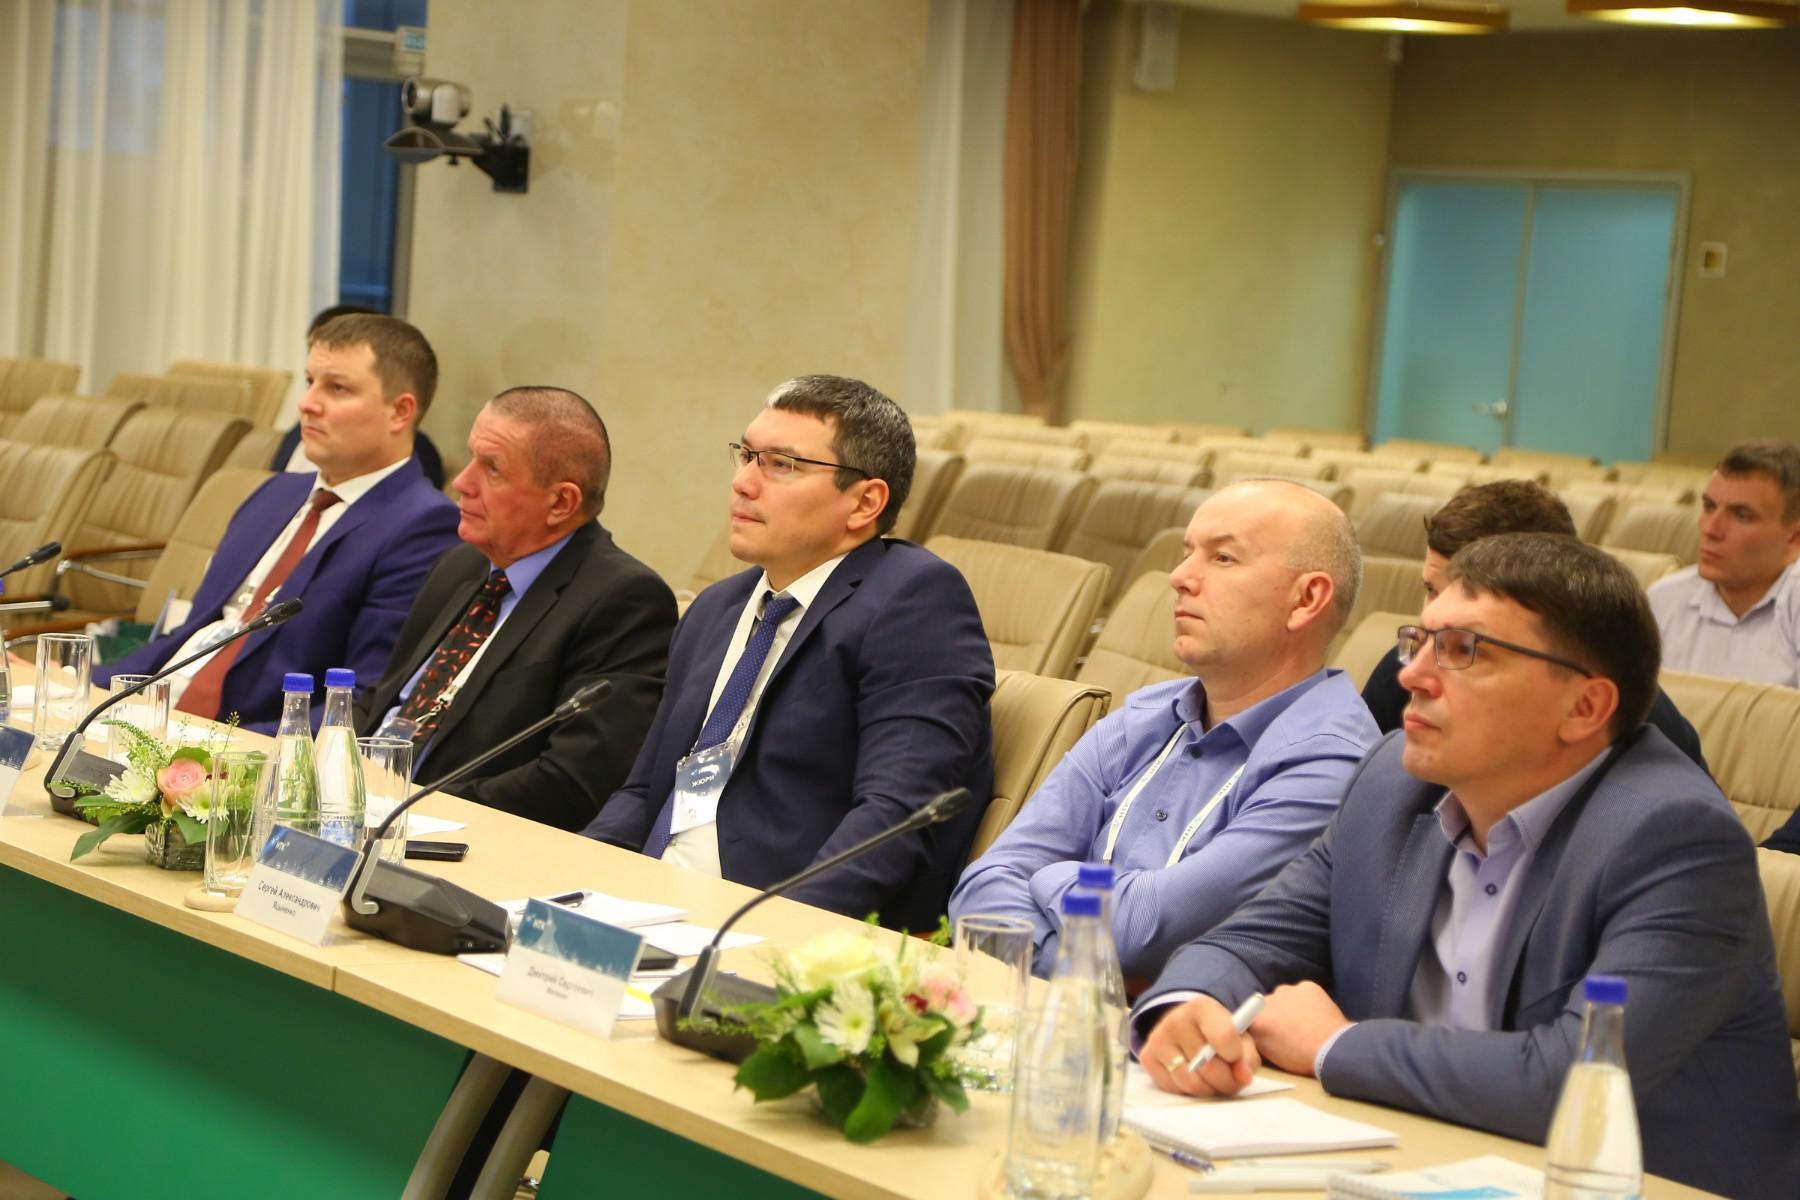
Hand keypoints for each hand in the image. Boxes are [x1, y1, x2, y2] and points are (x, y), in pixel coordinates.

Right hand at [1141, 995, 1261, 1097]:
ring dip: (1209, 1089)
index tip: (1238, 1060)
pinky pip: (1175, 1089)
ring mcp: (1158, 1039)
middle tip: (1233, 1079)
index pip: (1223, 1036)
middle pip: (1209, 1067)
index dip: (1236, 1055)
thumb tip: (1242, 1076)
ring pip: (1191, 1083)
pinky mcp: (1147, 1058)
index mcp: (1201, 1008)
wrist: (1187, 1027)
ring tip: (1215, 1080)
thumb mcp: (1240, 1037)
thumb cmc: (1218, 1033)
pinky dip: (1190, 1091)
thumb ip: (1247, 1056)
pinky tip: (1195, 1078)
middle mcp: (1175, 1020)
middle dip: (1227, 1081)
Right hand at [1248, 981, 1349, 1074]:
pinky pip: (1303, 991)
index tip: (1273, 1031)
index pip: (1250, 1015)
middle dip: (1276, 1012)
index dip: (1263, 1023)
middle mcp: (1267, 1000)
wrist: (1332, 1049)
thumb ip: (1258, 1034)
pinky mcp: (1307, 986)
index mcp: (1256, 1019)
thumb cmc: (1301, 1057)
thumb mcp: (1269, 1053)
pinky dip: (1307, 999)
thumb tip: (1256, 1026)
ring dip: (1290, 1004)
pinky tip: (1316, 1013)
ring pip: (1284, 995)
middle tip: (1291, 1027)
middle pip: (1267, 1004)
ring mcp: (1288, 991)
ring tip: (1305, 1021)